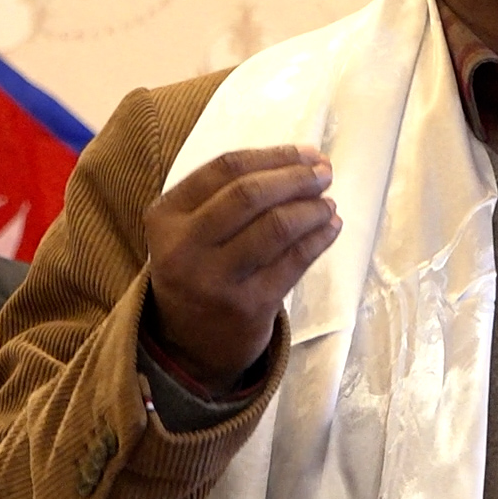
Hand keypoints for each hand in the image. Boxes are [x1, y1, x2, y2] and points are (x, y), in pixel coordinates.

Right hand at [143, 145, 340, 394]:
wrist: (186, 345)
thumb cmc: (200, 268)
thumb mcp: (191, 229)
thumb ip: (229, 194)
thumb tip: (303, 161)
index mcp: (166, 216)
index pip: (225, 168)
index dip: (274, 156)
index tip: (308, 153)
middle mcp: (183, 247)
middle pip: (250, 194)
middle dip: (296, 178)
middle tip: (324, 174)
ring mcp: (214, 280)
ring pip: (276, 227)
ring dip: (311, 209)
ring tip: (327, 204)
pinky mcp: (247, 307)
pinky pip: (294, 262)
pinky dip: (319, 239)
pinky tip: (330, 227)